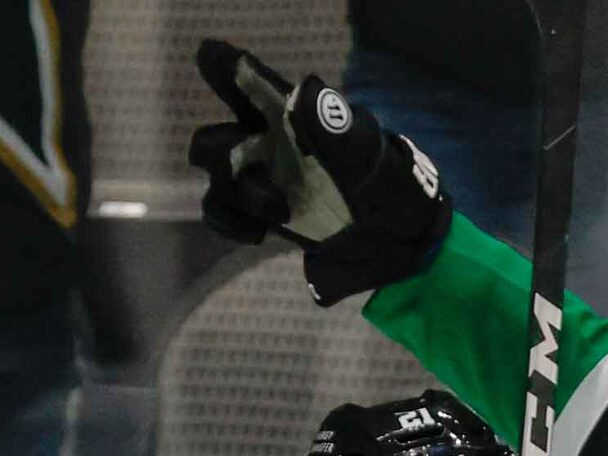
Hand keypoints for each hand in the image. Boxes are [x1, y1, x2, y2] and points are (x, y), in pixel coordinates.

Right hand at [189, 41, 450, 305]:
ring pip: (217, 178)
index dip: (224, 66)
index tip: (214, 62)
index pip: (248, 79)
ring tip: (281, 209)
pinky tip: (259, 232)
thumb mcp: (370, 154)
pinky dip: (230, 222)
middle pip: (212, 137)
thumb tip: (307, 87)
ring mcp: (260, 179)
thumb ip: (338, 126)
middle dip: (218, 150)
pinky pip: (220, 212)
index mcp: (291, 113)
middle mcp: (266, 142)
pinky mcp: (259, 214)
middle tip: (249, 163)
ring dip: (240, 194)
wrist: (395, 240)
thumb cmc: (388, 184)